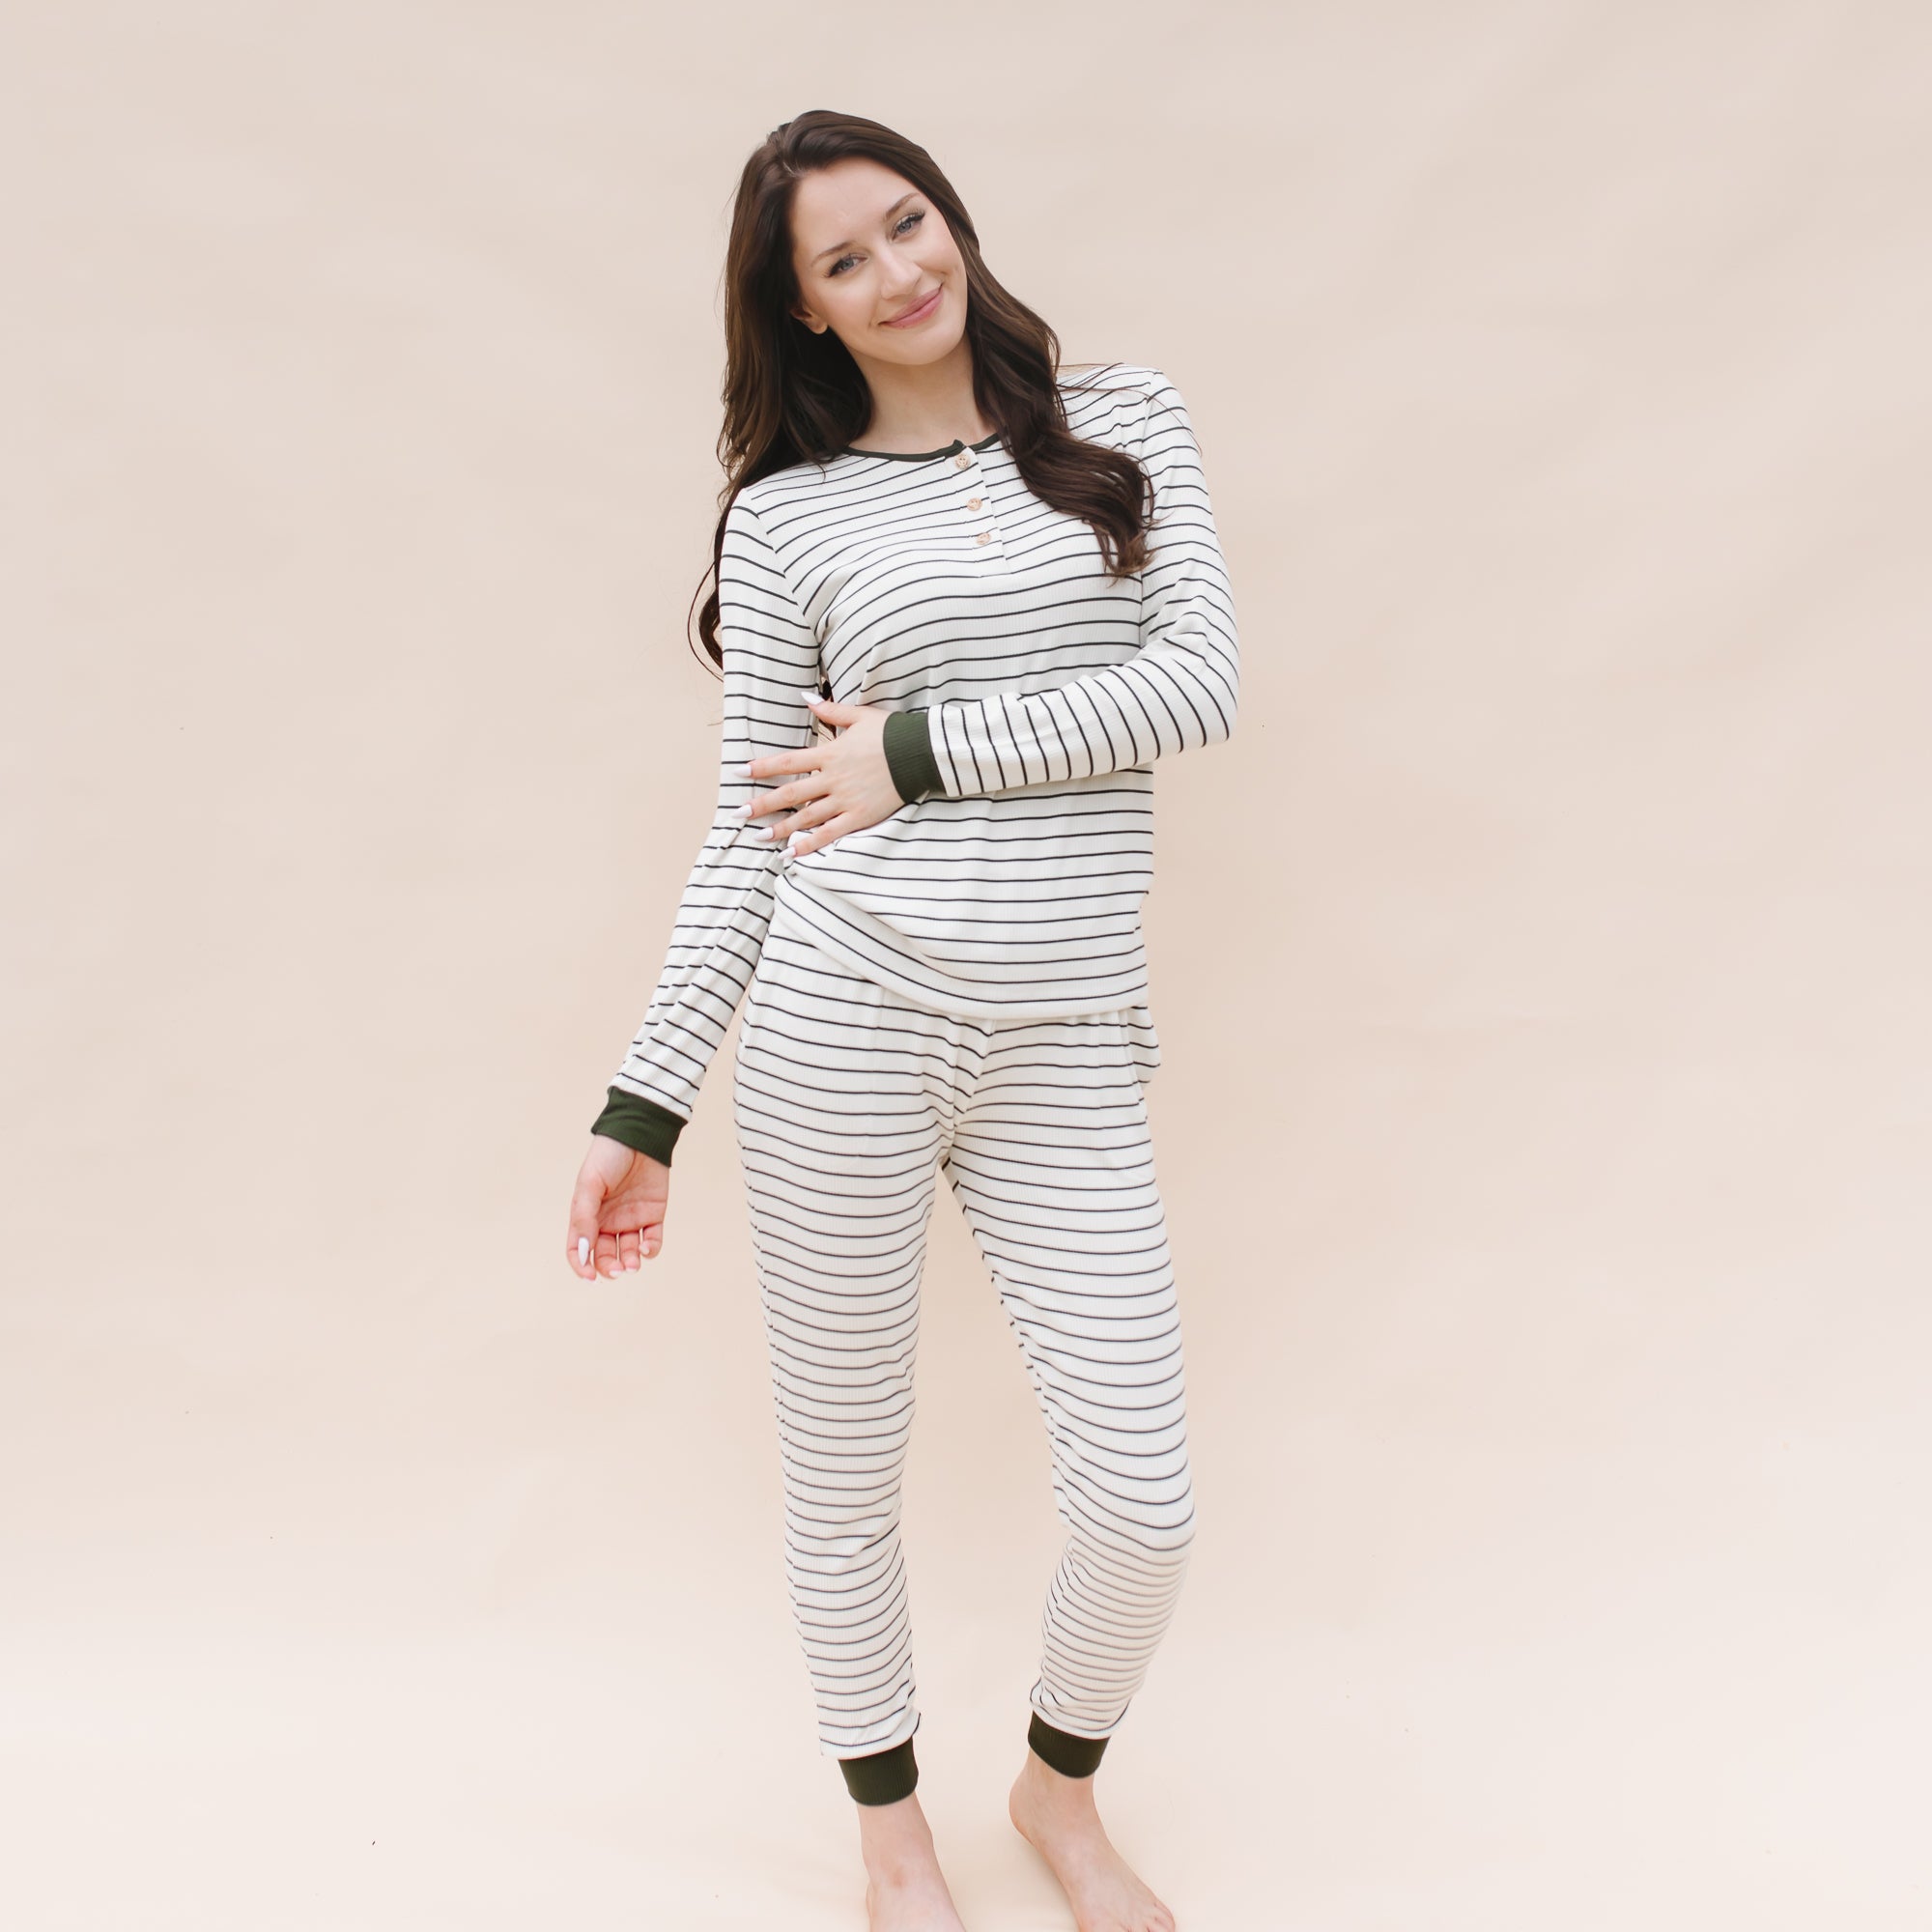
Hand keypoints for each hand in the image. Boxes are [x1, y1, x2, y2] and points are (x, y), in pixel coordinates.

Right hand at [566, 1136, 668, 1278]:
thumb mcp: (589, 1185)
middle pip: (605, 1256)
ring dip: (631, 1263)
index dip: (581, 1266)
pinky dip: (651, 1250)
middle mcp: (607, 1221)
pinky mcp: (653, 1215)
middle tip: (619, 1271)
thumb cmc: (607, 1157)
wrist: (639, 1136)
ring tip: (634, 1263)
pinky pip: (652, 1240)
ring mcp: (630, 1219)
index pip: (579, 1249)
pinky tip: (647, 1248)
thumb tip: (582, 1252)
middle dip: (610, 1268)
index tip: (590, 1277)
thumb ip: (584, 1218)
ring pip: (629, 1252)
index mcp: (587, 1215)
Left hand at [745, 693, 904, 855]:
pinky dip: (809, 844)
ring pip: (805, 817)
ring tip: (759, 838)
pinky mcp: (859, 816)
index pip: (787, 761)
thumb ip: (830, 711)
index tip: (739, 772)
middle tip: (738, 815)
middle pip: (790, 793)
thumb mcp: (860, 716)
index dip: (762, 767)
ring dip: (780, 828)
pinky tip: (791, 853)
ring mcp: (845, 800)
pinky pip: (830, 833)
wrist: (920, 753)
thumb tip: (806, 698)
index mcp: (830, 754)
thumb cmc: (892, 733)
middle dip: (762, 805)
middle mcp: (832, 779)